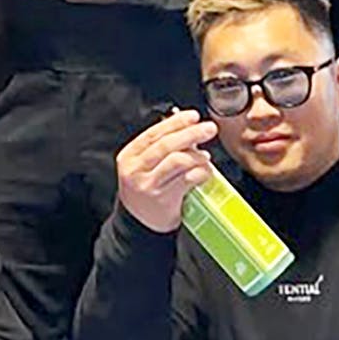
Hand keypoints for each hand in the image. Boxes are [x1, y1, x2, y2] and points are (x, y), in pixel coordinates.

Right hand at [115, 110, 218, 232]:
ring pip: (178, 160)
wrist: (139, 223)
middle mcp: (135, 169)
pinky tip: (205, 172)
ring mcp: (148, 185)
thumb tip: (190, 128)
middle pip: (166, 144)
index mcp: (129, 155)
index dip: (175, 122)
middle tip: (209, 128)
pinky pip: (187, 179)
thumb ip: (162, 147)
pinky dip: (201, 172)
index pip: (154, 133)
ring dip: (197, 156)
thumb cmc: (146, 190)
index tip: (193, 116)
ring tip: (205, 157)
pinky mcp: (163, 199)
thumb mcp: (144, 166)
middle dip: (191, 133)